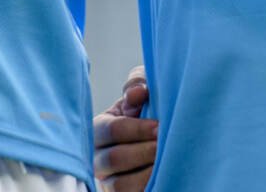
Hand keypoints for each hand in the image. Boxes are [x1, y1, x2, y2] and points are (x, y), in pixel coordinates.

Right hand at [92, 64, 156, 191]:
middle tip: (165, 146)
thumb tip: (137, 93)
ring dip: (148, 174)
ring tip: (168, 164)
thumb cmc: (147, 113)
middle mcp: (97, 158)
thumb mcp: (142, 94)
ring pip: (121, 185)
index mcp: (98, 129)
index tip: (160, 127)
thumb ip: (138, 84)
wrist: (159, 140)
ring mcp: (108, 181)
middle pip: (115, 158)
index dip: (137, 129)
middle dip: (144, 152)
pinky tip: (165, 178)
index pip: (111, 130)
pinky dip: (148, 188)